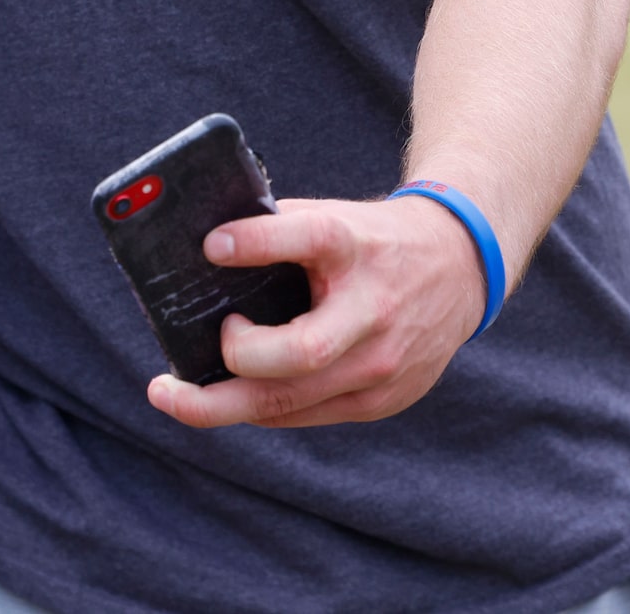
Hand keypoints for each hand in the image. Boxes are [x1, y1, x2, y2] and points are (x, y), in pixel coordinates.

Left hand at [145, 195, 486, 429]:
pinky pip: (307, 412)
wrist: (458, 269)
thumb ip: (274, 230)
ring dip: (223, 405)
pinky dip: (260, 408)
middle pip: (298, 352)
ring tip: (171, 396)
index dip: (255, 241)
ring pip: (293, 399)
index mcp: (353, 246)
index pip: (306, 237)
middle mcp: (371, 309)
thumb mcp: (331, 217)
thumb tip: (198, 249)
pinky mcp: (381, 399)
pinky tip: (224, 399)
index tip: (210, 246)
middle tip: (176, 363)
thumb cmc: (369, 240)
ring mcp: (381, 364)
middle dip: (232, 359)